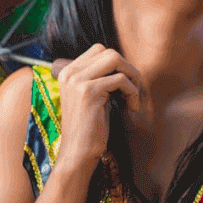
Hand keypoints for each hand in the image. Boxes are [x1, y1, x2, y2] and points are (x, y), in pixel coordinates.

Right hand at [54, 44, 141, 171]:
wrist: (78, 152)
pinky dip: (133, 93)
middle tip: (135, 88)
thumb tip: (124, 63)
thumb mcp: (93, 96)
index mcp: (68, 72)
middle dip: (128, 68)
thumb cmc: (91, 126)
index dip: (119, 63)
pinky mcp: (88, 92)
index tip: (126, 82)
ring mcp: (77, 81)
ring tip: (134, 96)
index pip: (99, 50)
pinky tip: (132, 108)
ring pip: (115, 59)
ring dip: (132, 77)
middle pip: (109, 52)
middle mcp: (69, 73)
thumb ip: (100, 77)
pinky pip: (120, 80)